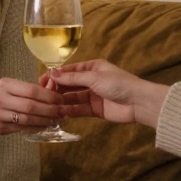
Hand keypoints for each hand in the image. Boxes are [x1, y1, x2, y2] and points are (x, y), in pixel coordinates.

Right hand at [0, 78, 66, 135]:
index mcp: (5, 85)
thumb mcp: (9, 85)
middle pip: (31, 107)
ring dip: (45, 121)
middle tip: (63, 111)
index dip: (49, 96)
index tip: (62, 99)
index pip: (32, 91)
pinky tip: (45, 125)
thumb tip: (55, 88)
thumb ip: (29, 88)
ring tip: (57, 119)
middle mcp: (0, 100)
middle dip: (50, 110)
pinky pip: (22, 129)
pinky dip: (36, 127)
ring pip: (28, 120)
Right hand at [48, 60, 167, 127]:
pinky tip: (60, 113)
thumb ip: (72, 77)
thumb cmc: (119, 84)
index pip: (69, 71)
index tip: (42, 81)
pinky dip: (70, 111)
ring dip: (62, 100)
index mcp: (92, 67)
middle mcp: (92, 80)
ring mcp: (93, 95)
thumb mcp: (94, 77)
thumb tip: (52, 73)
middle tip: (44, 94)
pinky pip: (79, 109)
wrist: (138, 102)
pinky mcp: (95, 109)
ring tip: (49, 105)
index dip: (56, 76)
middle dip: (57, 89)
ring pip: (73, 97)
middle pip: (70, 84)